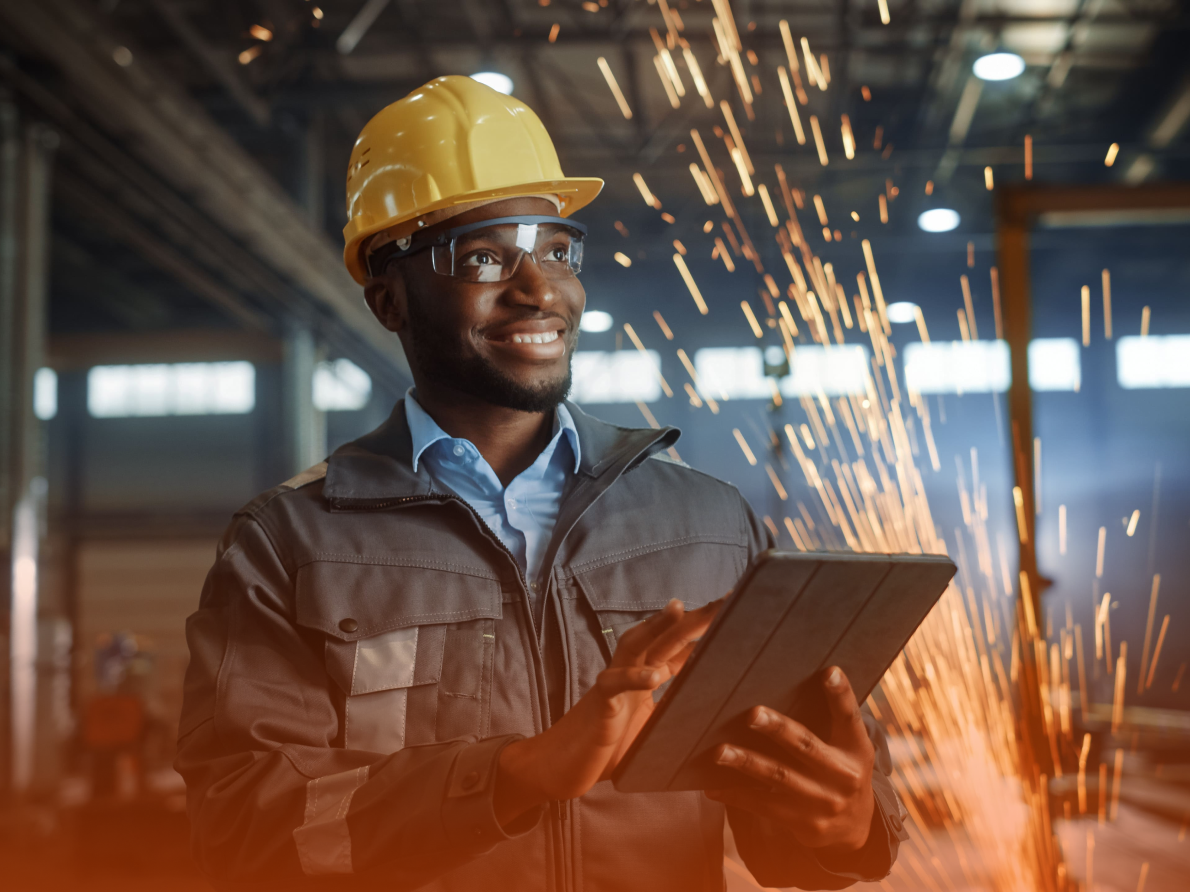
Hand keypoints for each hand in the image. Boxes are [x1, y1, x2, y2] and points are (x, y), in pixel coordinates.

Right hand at [495, 598, 721, 824]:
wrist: (559, 766)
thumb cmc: (605, 748)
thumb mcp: (650, 729)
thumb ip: (671, 712)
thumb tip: (709, 709)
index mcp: (645, 678)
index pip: (679, 647)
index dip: (704, 630)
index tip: (731, 610)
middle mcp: (630, 673)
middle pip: (663, 637)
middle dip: (693, 618)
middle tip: (725, 598)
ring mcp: (613, 685)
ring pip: (636, 646)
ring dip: (659, 627)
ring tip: (682, 610)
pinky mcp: (599, 704)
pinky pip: (615, 685)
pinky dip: (634, 677)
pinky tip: (655, 675)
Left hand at [705, 667, 875, 852]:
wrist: (855, 827)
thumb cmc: (842, 770)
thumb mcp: (850, 746)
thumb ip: (833, 719)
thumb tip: (798, 681)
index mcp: (855, 748)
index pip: (849, 717)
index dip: (840, 694)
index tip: (828, 671)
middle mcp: (843, 775)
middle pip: (805, 746)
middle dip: (777, 729)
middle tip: (752, 714)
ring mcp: (822, 801)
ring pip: (778, 777)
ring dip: (747, 763)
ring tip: (720, 751)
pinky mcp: (804, 822)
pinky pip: (764, 806)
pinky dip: (736, 796)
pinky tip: (713, 787)